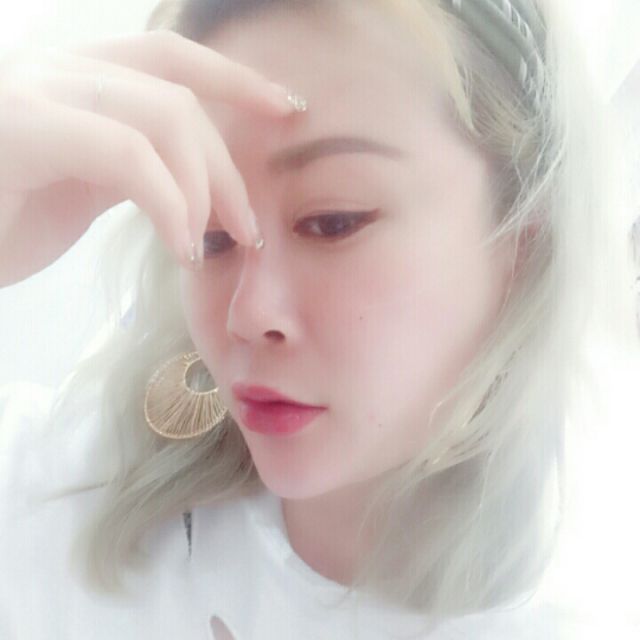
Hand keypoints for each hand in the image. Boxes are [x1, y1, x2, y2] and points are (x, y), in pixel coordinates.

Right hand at [0, 30, 298, 287]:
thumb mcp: (75, 189)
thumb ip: (127, 166)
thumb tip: (186, 175)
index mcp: (74, 82)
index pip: (170, 59)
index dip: (236, 78)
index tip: (288, 108)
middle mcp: (55, 71)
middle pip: (178, 92)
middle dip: (228, 165)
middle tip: (248, 228)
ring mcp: (34, 91)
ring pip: (162, 114)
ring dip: (204, 186)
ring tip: (212, 243)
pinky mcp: (18, 128)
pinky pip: (124, 153)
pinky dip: (168, 201)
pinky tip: (179, 244)